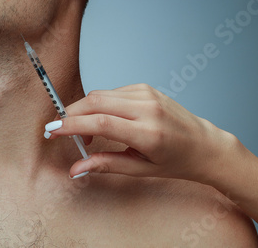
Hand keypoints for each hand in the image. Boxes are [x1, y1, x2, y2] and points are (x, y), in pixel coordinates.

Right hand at [45, 84, 237, 181]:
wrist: (205, 145)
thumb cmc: (177, 161)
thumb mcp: (141, 170)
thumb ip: (106, 165)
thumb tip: (76, 168)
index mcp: (148, 133)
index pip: (100, 122)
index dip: (70, 125)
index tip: (52, 130)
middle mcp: (148, 109)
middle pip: (95, 102)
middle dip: (71, 114)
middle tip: (61, 130)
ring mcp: (147, 94)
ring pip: (100, 94)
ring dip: (84, 111)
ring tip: (86, 133)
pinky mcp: (145, 88)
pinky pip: (112, 92)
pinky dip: (99, 105)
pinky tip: (103, 120)